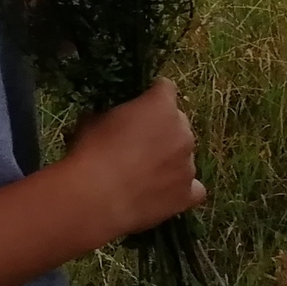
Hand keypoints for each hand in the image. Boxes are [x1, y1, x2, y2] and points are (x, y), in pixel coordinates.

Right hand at [63, 79, 204, 240]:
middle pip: (178, 121)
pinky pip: (193, 187)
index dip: (150, 95)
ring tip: (145, 170)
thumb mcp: (93, 118)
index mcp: (161, 105)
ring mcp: (188, 164)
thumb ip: (113, 113)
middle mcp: (183, 132)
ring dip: (170, 156)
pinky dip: (181, 187)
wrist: (97, 197)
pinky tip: (163, 190)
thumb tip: (113, 118)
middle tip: (137, 139)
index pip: (166, 88)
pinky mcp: (188, 194)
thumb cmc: (92, 151)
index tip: (137, 103)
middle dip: (162, 127)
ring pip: (184, 154)